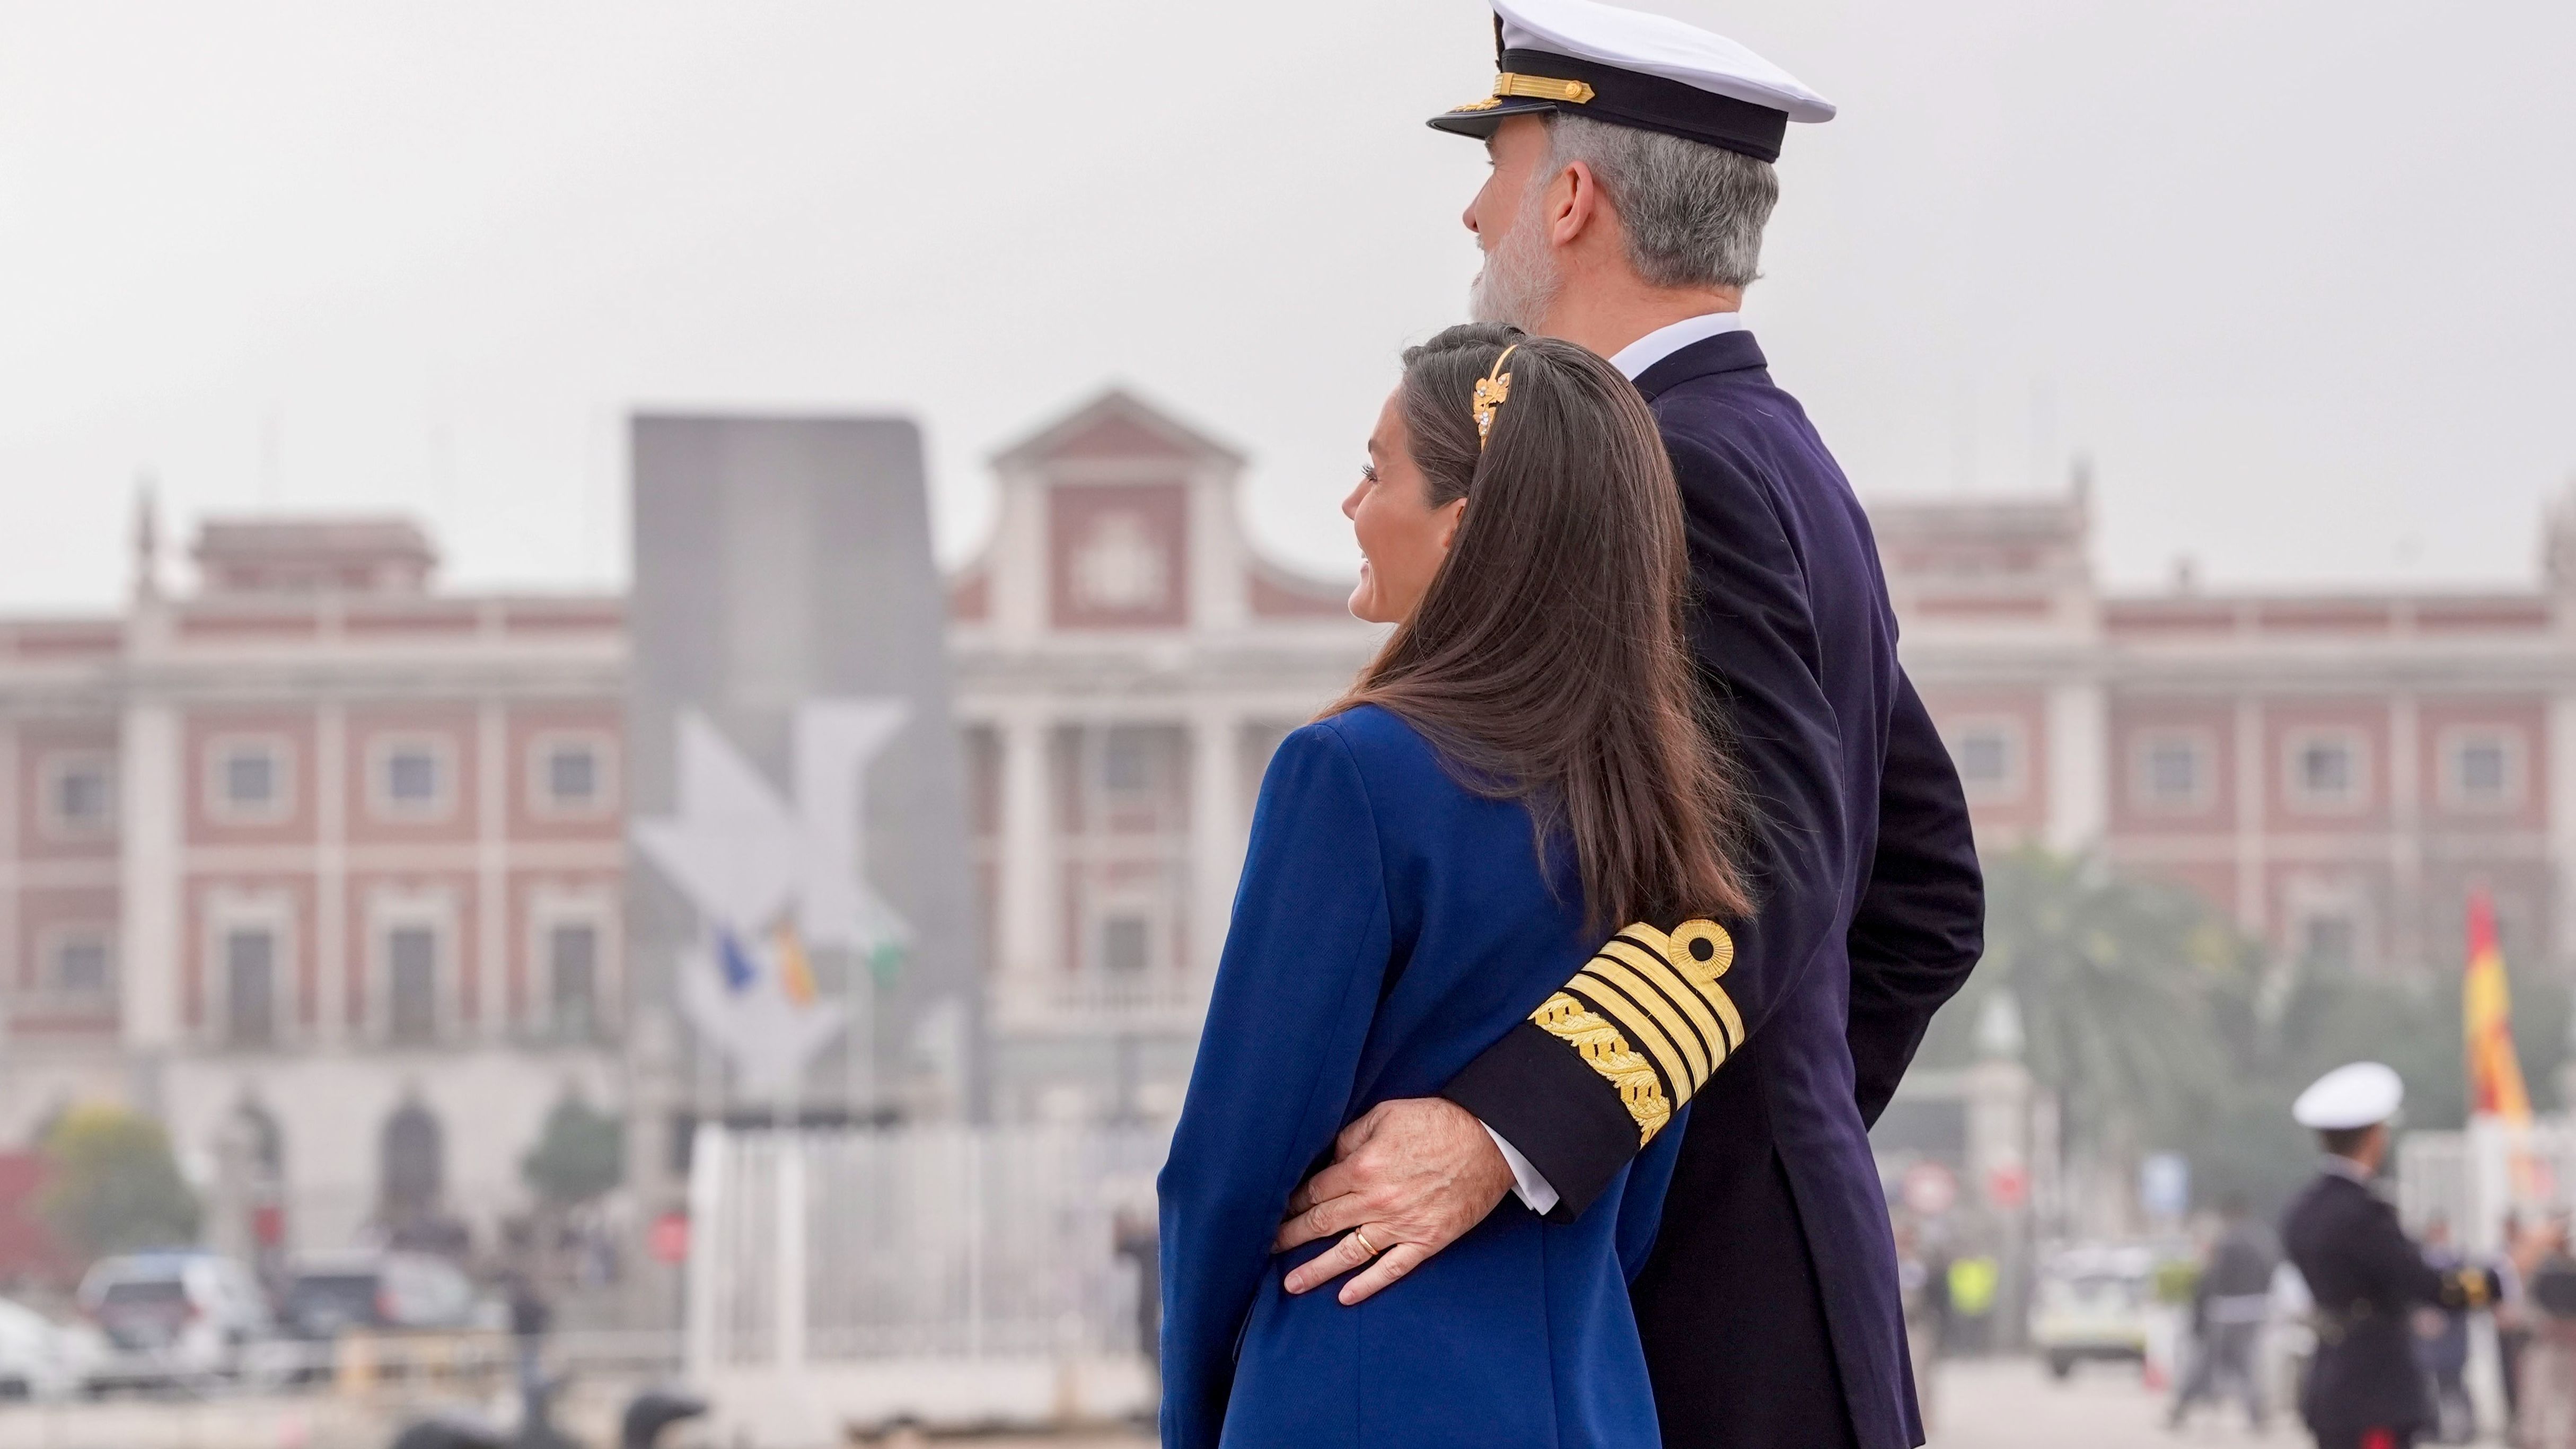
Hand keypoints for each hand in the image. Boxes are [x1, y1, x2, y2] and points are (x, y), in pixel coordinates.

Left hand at [1271, 1096, 1516, 1304]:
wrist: (1491, 1141)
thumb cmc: (1437, 1121)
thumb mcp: (1385, 1115)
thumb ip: (1350, 1138)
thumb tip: (1330, 1161)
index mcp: (1362, 1168)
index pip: (1315, 1191)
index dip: (1292, 1203)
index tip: (1273, 1212)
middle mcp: (1376, 1201)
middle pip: (1323, 1224)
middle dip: (1291, 1237)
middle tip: (1264, 1249)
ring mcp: (1402, 1225)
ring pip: (1350, 1253)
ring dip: (1317, 1270)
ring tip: (1291, 1284)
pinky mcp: (1427, 1240)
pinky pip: (1392, 1268)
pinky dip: (1368, 1284)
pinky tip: (1345, 1296)